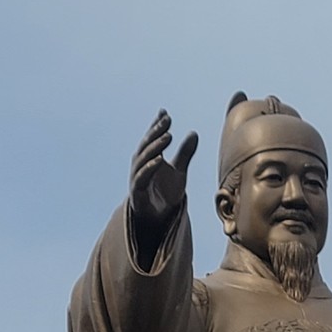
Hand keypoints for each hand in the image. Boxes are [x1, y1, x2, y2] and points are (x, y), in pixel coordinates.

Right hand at [128, 110, 197, 259]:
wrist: (159, 219)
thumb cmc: (166, 193)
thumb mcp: (180, 172)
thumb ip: (185, 154)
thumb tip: (194, 133)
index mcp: (149, 158)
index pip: (152, 138)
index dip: (157, 125)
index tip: (165, 112)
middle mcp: (140, 164)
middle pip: (147, 144)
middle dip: (156, 131)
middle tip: (168, 120)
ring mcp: (137, 177)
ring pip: (144, 158)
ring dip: (155, 147)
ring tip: (168, 136)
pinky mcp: (137, 191)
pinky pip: (142, 177)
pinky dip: (150, 168)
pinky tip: (160, 160)